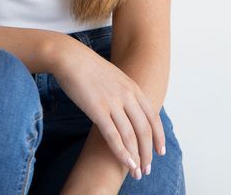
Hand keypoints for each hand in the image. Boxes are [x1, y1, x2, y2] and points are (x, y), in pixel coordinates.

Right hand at [52, 36, 165, 179]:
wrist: (70, 57)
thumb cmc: (88, 67)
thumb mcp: (113, 76)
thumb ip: (123, 92)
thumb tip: (127, 108)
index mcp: (132, 87)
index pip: (153, 116)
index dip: (158, 136)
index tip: (160, 151)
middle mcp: (127, 95)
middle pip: (144, 129)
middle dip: (148, 152)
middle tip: (147, 168)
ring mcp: (113, 102)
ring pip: (131, 136)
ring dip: (136, 157)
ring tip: (137, 172)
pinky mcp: (97, 110)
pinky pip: (113, 136)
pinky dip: (122, 153)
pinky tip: (126, 164)